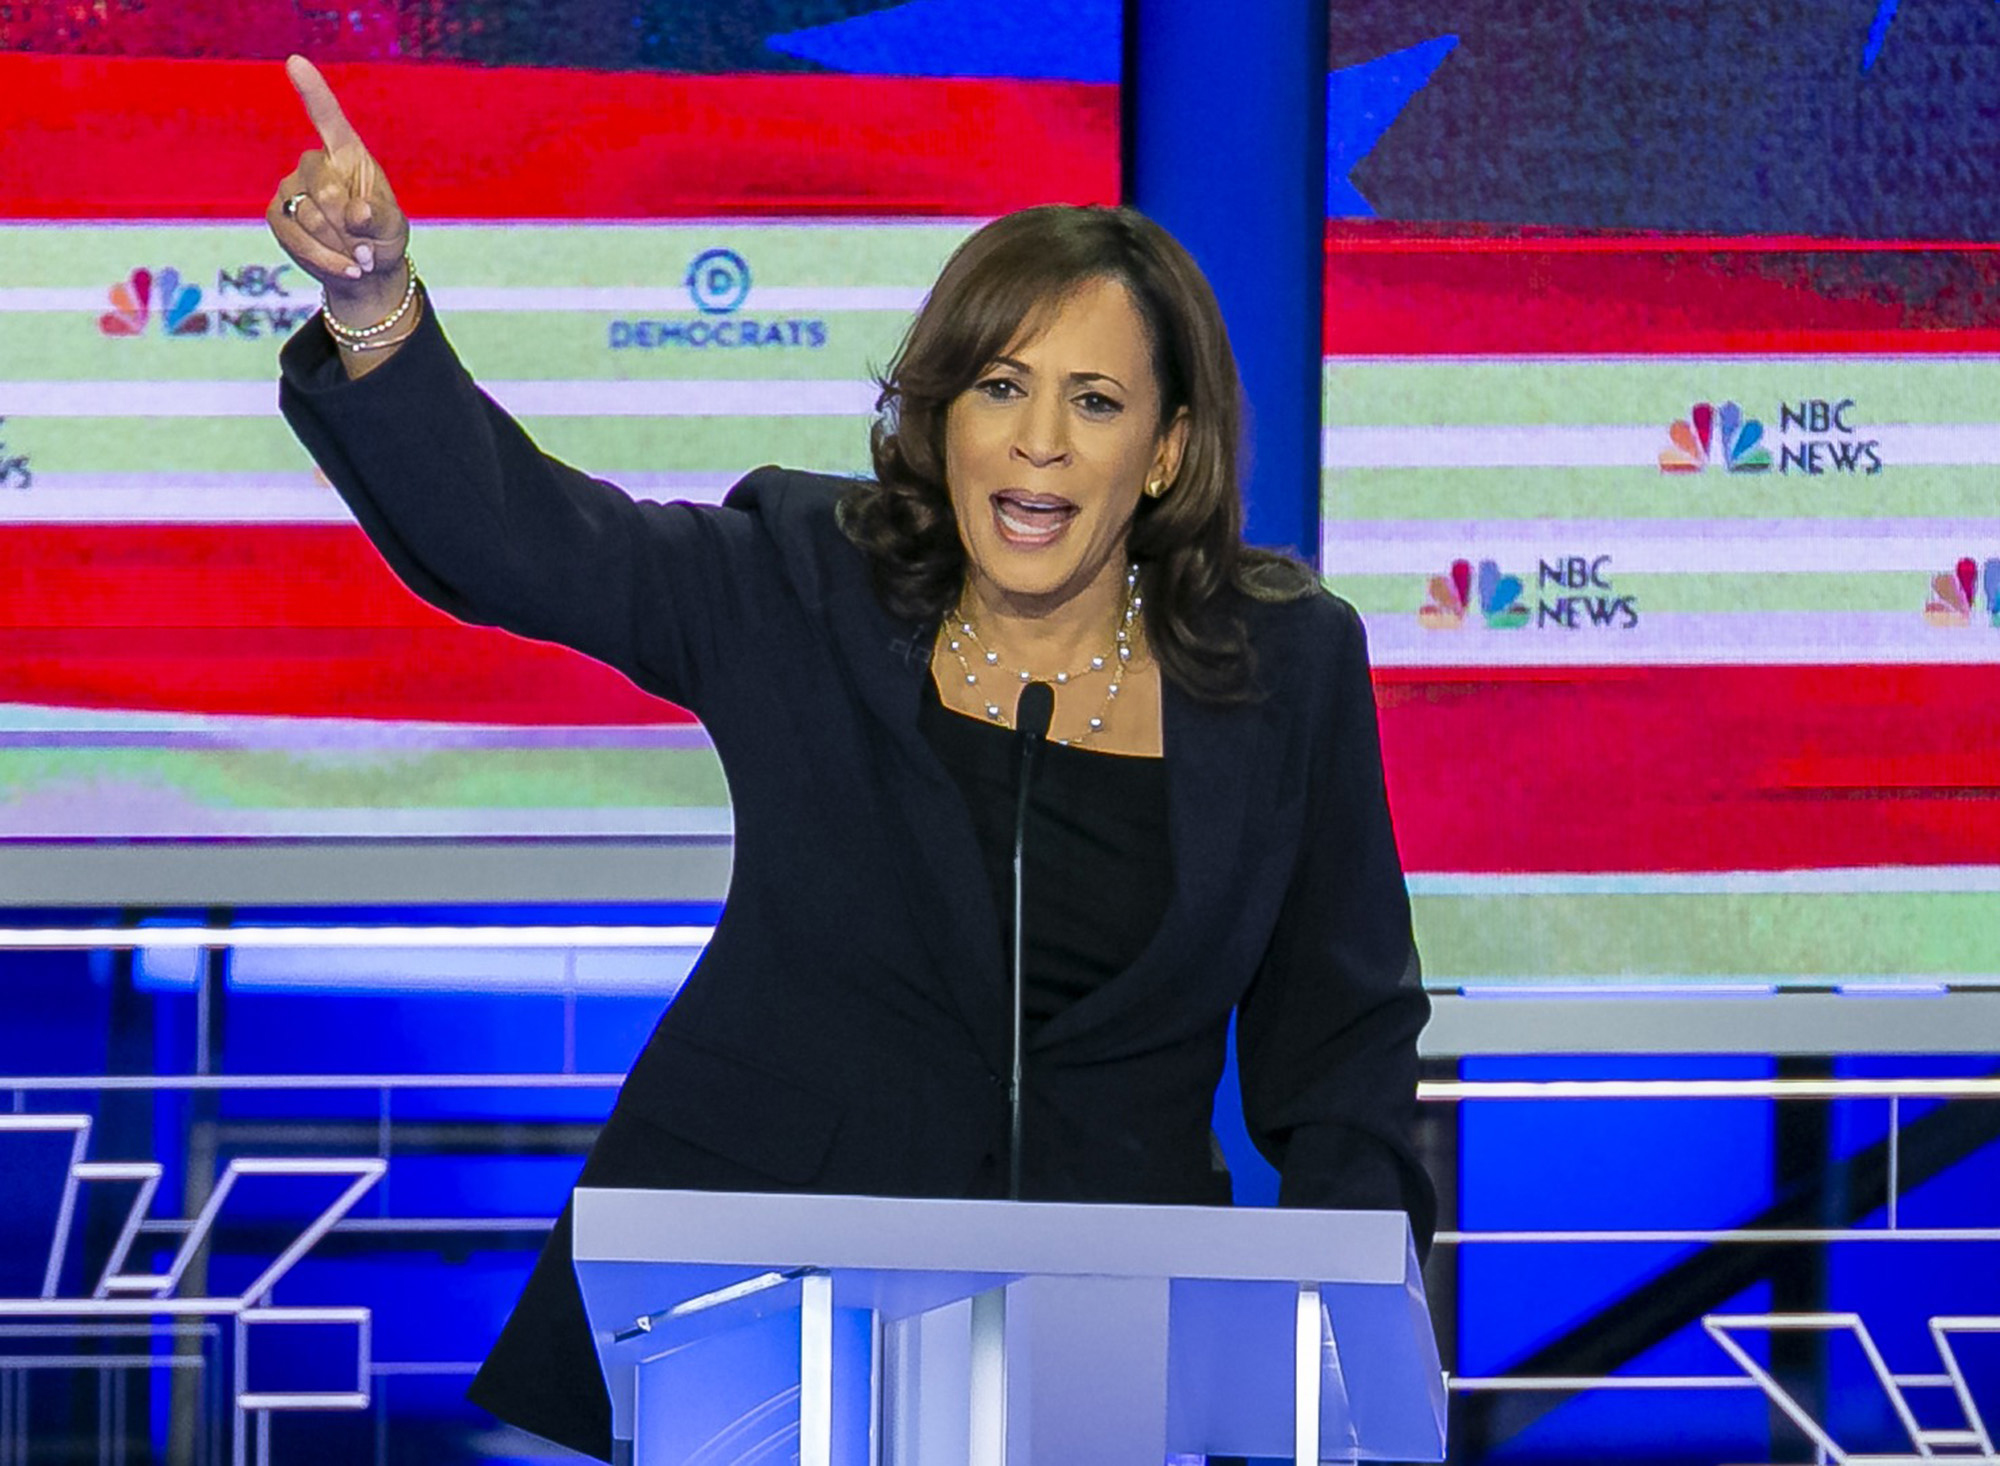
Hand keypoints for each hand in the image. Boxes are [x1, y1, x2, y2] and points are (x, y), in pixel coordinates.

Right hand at [268, 55, 409, 310]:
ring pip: (309, 216)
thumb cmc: (381, 239)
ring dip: (340, 246)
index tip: (295, 62)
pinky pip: (296, 236)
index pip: (327, 116)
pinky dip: (326, 258)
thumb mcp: (393, 229)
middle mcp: (315, 164)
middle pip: (324, 186)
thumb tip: (355, 213)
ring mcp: (291, 189)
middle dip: (348, 224)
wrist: (364, 273)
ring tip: (358, 258)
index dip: (312, 91)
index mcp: (347, 154)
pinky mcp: (277, 215)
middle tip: (367, 246)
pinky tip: (346, 268)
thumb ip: (379, 218)